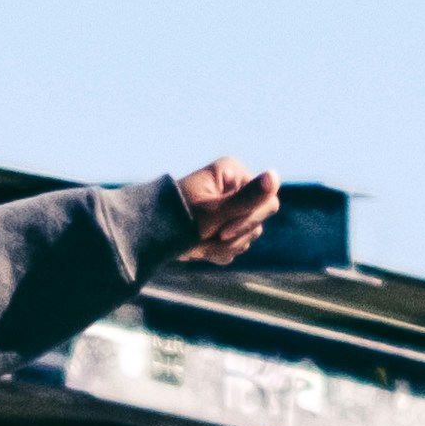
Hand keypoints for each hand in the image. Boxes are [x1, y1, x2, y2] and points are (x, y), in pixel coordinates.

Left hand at [166, 159, 282, 264]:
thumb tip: (274, 175)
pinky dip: (218, 252)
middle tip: (208, 237)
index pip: (268, 201)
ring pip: (247, 237)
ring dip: (224, 247)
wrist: (150, 237)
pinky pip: (235, 245)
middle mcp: (234, 188)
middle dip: (234, 236)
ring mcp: (229, 208)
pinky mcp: (222, 224)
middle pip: (258, 221)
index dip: (249, 220)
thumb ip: (247, 197)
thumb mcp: (215, 211)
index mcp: (233, 174)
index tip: (223, 229)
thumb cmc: (179, 218)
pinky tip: (200, 248)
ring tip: (200, 243)